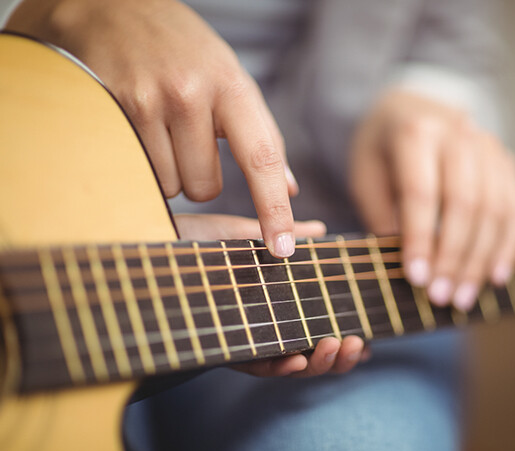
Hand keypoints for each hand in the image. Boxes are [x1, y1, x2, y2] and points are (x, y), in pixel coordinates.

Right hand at [8, 0, 297, 257]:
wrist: (110, 6)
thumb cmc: (183, 51)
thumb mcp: (231, 80)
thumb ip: (261, 134)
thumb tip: (290, 187)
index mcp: (233, 86)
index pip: (262, 158)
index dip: (274, 208)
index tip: (282, 248)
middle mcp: (193, 93)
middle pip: (205, 188)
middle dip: (199, 178)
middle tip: (187, 141)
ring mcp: (149, 100)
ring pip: (169, 186)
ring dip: (168, 172)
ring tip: (160, 130)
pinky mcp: (112, 109)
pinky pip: (137, 173)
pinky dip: (140, 164)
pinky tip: (135, 128)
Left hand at [174, 213, 369, 376]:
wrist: (151, 245)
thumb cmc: (196, 241)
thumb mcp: (248, 237)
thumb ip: (286, 237)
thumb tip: (322, 230)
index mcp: (274, 304)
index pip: (316, 325)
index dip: (343, 335)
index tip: (365, 334)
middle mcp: (263, 326)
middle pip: (311, 350)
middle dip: (338, 355)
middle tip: (357, 343)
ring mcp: (245, 338)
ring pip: (290, 364)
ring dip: (318, 363)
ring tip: (335, 346)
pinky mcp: (223, 348)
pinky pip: (257, 366)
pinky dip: (280, 367)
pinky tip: (297, 359)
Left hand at [350, 90, 514, 310]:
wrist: (412, 110)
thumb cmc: (382, 152)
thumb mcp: (366, 177)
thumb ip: (383, 217)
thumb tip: (409, 268)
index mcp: (415, 133)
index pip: (421, 192)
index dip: (420, 238)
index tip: (415, 278)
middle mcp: (458, 134)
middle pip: (464, 202)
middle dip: (453, 256)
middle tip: (440, 296)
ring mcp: (488, 146)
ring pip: (495, 209)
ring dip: (480, 259)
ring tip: (462, 297)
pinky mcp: (506, 162)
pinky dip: (507, 246)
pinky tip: (494, 277)